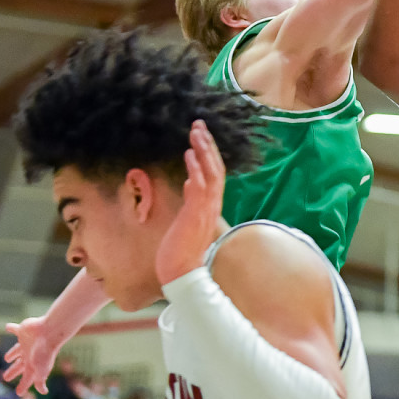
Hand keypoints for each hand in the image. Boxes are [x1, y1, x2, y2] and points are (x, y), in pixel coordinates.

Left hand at [3, 317, 58, 396]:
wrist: (49, 331)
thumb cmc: (45, 352)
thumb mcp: (41, 370)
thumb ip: (39, 381)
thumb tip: (44, 392)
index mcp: (32, 365)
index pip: (26, 378)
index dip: (22, 386)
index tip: (18, 392)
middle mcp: (29, 354)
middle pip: (18, 365)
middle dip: (13, 371)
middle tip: (5, 378)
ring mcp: (26, 343)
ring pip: (16, 350)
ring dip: (12, 354)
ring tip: (7, 358)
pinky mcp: (23, 331)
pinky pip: (15, 329)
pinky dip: (11, 328)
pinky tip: (8, 327)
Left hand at [154, 121, 225, 285]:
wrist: (182, 274)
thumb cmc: (182, 252)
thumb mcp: (187, 222)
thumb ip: (191, 202)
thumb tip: (188, 183)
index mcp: (211, 207)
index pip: (215, 174)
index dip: (210, 153)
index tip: (202, 136)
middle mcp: (212, 206)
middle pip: (216, 168)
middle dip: (208, 144)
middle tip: (199, 124)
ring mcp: (205, 210)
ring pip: (210, 173)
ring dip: (203, 151)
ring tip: (195, 132)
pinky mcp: (195, 215)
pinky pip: (199, 187)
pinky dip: (195, 169)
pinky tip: (188, 155)